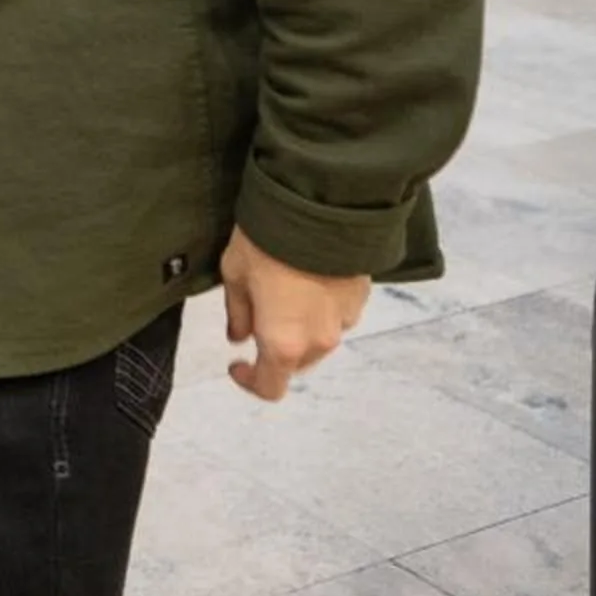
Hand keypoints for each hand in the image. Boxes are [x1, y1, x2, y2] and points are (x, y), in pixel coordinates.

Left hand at [221, 230, 368, 401]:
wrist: (320, 208)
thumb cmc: (267, 242)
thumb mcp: (235, 273)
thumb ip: (238, 312)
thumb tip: (239, 336)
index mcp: (283, 343)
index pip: (270, 387)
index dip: (250, 381)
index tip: (236, 362)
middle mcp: (318, 342)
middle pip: (295, 364)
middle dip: (273, 350)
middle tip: (256, 316)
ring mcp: (345, 322)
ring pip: (317, 340)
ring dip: (299, 329)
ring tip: (283, 291)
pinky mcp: (361, 300)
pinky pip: (336, 316)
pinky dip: (320, 309)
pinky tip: (307, 279)